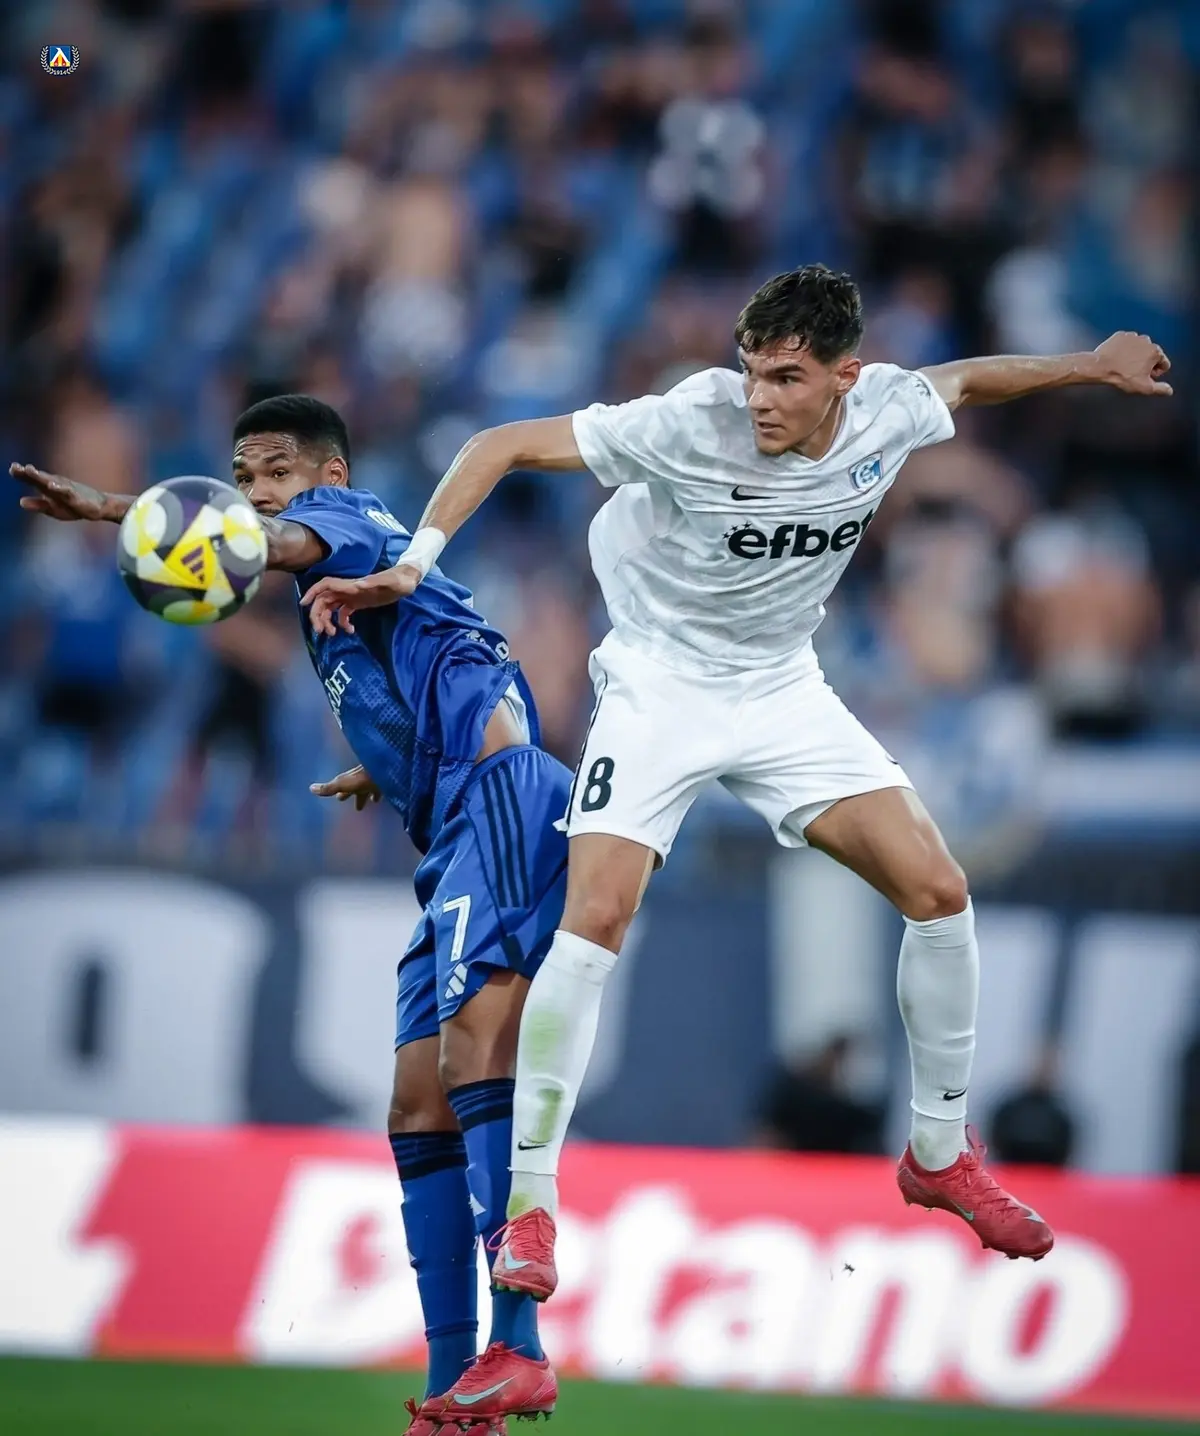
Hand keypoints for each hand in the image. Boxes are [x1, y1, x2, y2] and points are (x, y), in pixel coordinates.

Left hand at [10, 463, 114, 520]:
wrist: (100, 506)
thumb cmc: (75, 506)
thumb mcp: (53, 509)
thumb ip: (38, 505)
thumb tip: (20, 502)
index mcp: (48, 487)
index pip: (32, 480)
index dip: (21, 474)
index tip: (12, 468)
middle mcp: (56, 484)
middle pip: (39, 477)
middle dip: (27, 472)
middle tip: (15, 466)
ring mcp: (66, 489)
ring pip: (51, 481)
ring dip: (40, 476)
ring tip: (30, 470)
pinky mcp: (76, 496)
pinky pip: (67, 491)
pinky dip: (59, 488)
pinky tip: (52, 485)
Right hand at [300, 565, 420, 635]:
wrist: (406, 582)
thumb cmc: (397, 581)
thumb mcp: (387, 583)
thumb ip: (372, 583)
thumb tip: (357, 585)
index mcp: (351, 585)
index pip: (325, 586)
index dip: (313, 593)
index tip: (304, 604)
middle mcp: (348, 591)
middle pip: (324, 601)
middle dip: (318, 615)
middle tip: (321, 632)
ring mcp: (352, 597)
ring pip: (331, 608)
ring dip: (327, 621)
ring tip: (332, 634)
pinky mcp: (358, 604)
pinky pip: (344, 614)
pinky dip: (343, 623)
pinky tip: (351, 631)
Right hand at [309, 764, 381, 810]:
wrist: (385, 768)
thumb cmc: (362, 778)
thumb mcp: (342, 784)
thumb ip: (329, 788)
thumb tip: (310, 788)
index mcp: (351, 780)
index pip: (344, 787)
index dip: (341, 794)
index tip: (339, 799)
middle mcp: (363, 779)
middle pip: (358, 789)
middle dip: (357, 796)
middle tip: (358, 808)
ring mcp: (376, 780)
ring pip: (372, 788)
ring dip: (370, 794)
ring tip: (374, 801)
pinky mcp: (388, 782)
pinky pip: (386, 789)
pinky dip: (384, 793)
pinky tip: (392, 798)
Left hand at [1092, 333, 1171, 396]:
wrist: (1100, 367)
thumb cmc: (1122, 377)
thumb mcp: (1144, 387)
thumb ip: (1160, 389)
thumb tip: (1169, 390)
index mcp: (1155, 351)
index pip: (1164, 363)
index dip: (1156, 373)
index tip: (1145, 377)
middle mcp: (1146, 340)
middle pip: (1152, 354)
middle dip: (1146, 364)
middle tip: (1133, 373)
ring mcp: (1132, 336)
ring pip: (1139, 348)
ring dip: (1135, 355)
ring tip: (1124, 366)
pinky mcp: (1120, 335)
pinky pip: (1126, 343)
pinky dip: (1124, 349)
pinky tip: (1117, 358)